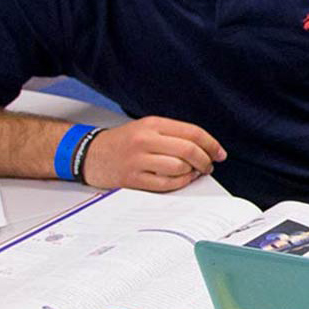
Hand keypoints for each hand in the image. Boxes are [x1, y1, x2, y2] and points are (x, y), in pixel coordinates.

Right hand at [82, 117, 224, 191]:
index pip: (192, 132)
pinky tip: (182, 180)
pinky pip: (166, 184)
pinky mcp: (132, 179)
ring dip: (193, 172)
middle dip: (206, 160)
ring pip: (179, 167)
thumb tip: (206, 147)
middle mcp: (145, 140)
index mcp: (152, 124)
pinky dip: (180, 183)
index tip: (220, 153)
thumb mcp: (146, 128)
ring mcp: (138, 160)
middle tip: (210, 165)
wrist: (88, 154)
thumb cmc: (122, 142)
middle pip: (189, 150)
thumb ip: (173, 134)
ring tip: (194, 172)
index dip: (212, 144)